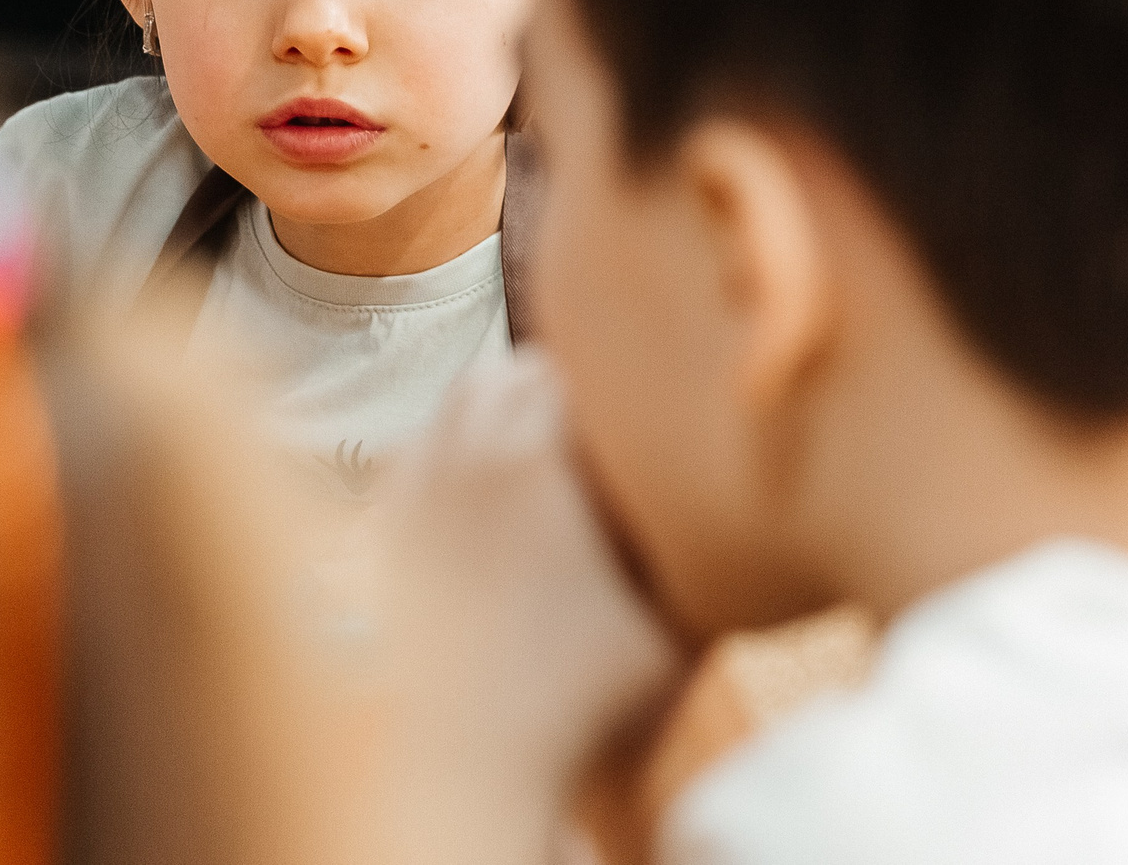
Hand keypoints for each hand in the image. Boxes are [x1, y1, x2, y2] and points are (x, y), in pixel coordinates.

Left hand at [372, 349, 684, 864]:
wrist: (471, 755)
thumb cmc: (580, 696)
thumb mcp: (675, 629)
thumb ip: (708, 560)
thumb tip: (737, 511)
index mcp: (538, 459)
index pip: (580, 373)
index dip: (620, 378)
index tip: (646, 396)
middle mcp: (467, 455)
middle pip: (516, 372)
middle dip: (562, 382)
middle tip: (603, 410)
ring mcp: (419, 488)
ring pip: (461, 398)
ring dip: (505, 401)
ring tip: (546, 434)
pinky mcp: (390, 526)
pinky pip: (419, 447)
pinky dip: (455, 442)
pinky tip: (484, 479)